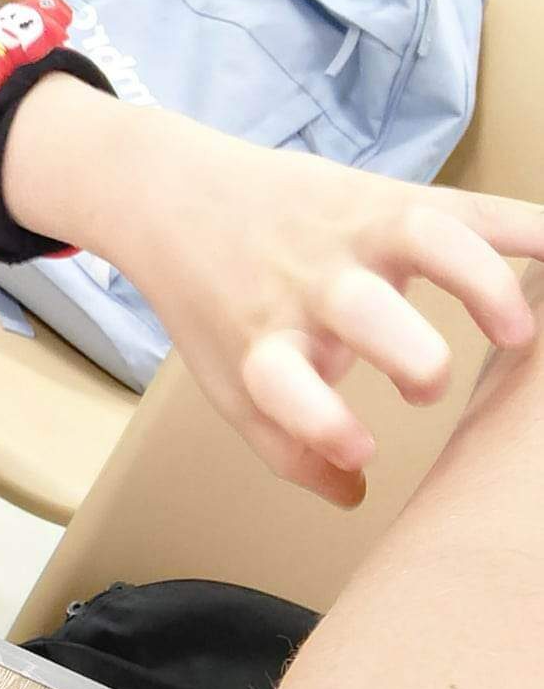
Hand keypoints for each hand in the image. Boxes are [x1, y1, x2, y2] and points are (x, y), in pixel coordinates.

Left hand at [4, 79, 543, 504]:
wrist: (179, 197)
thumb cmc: (219, 305)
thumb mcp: (230, 380)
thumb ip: (288, 446)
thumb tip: (354, 491)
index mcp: (264, 340)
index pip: (285, 386)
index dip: (323, 422)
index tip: (362, 453)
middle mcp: (306, 287)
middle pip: (362, 311)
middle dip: (414, 353)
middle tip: (429, 385)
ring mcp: (350, 236)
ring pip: (425, 240)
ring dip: (481, 281)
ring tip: (518, 334)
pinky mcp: (388, 199)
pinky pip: (466, 208)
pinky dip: (524, 226)